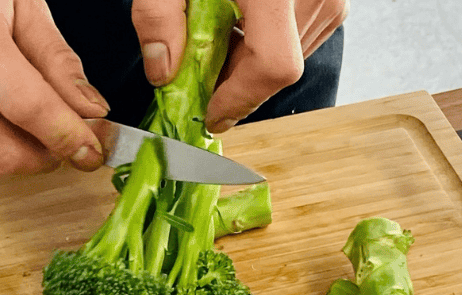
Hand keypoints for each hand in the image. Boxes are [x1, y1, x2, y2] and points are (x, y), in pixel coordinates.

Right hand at [0, 0, 110, 180]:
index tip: (92, 152)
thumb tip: (92, 113)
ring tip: (10, 120)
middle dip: (40, 158)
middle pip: (1, 153)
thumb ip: (56, 60)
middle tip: (54, 141)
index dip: (67, 137)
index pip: (27, 106)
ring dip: (7, 154)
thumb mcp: (16, 1)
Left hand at [131, 0, 348, 132]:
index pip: (272, 67)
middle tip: (199, 76)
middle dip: (236, 83)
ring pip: (292, 57)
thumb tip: (163, 72)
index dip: (239, 99)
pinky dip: (269, 43)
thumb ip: (159, 15)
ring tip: (218, 40)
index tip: (208, 112)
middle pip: (279, 69)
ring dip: (251, 64)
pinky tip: (242, 23)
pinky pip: (302, 37)